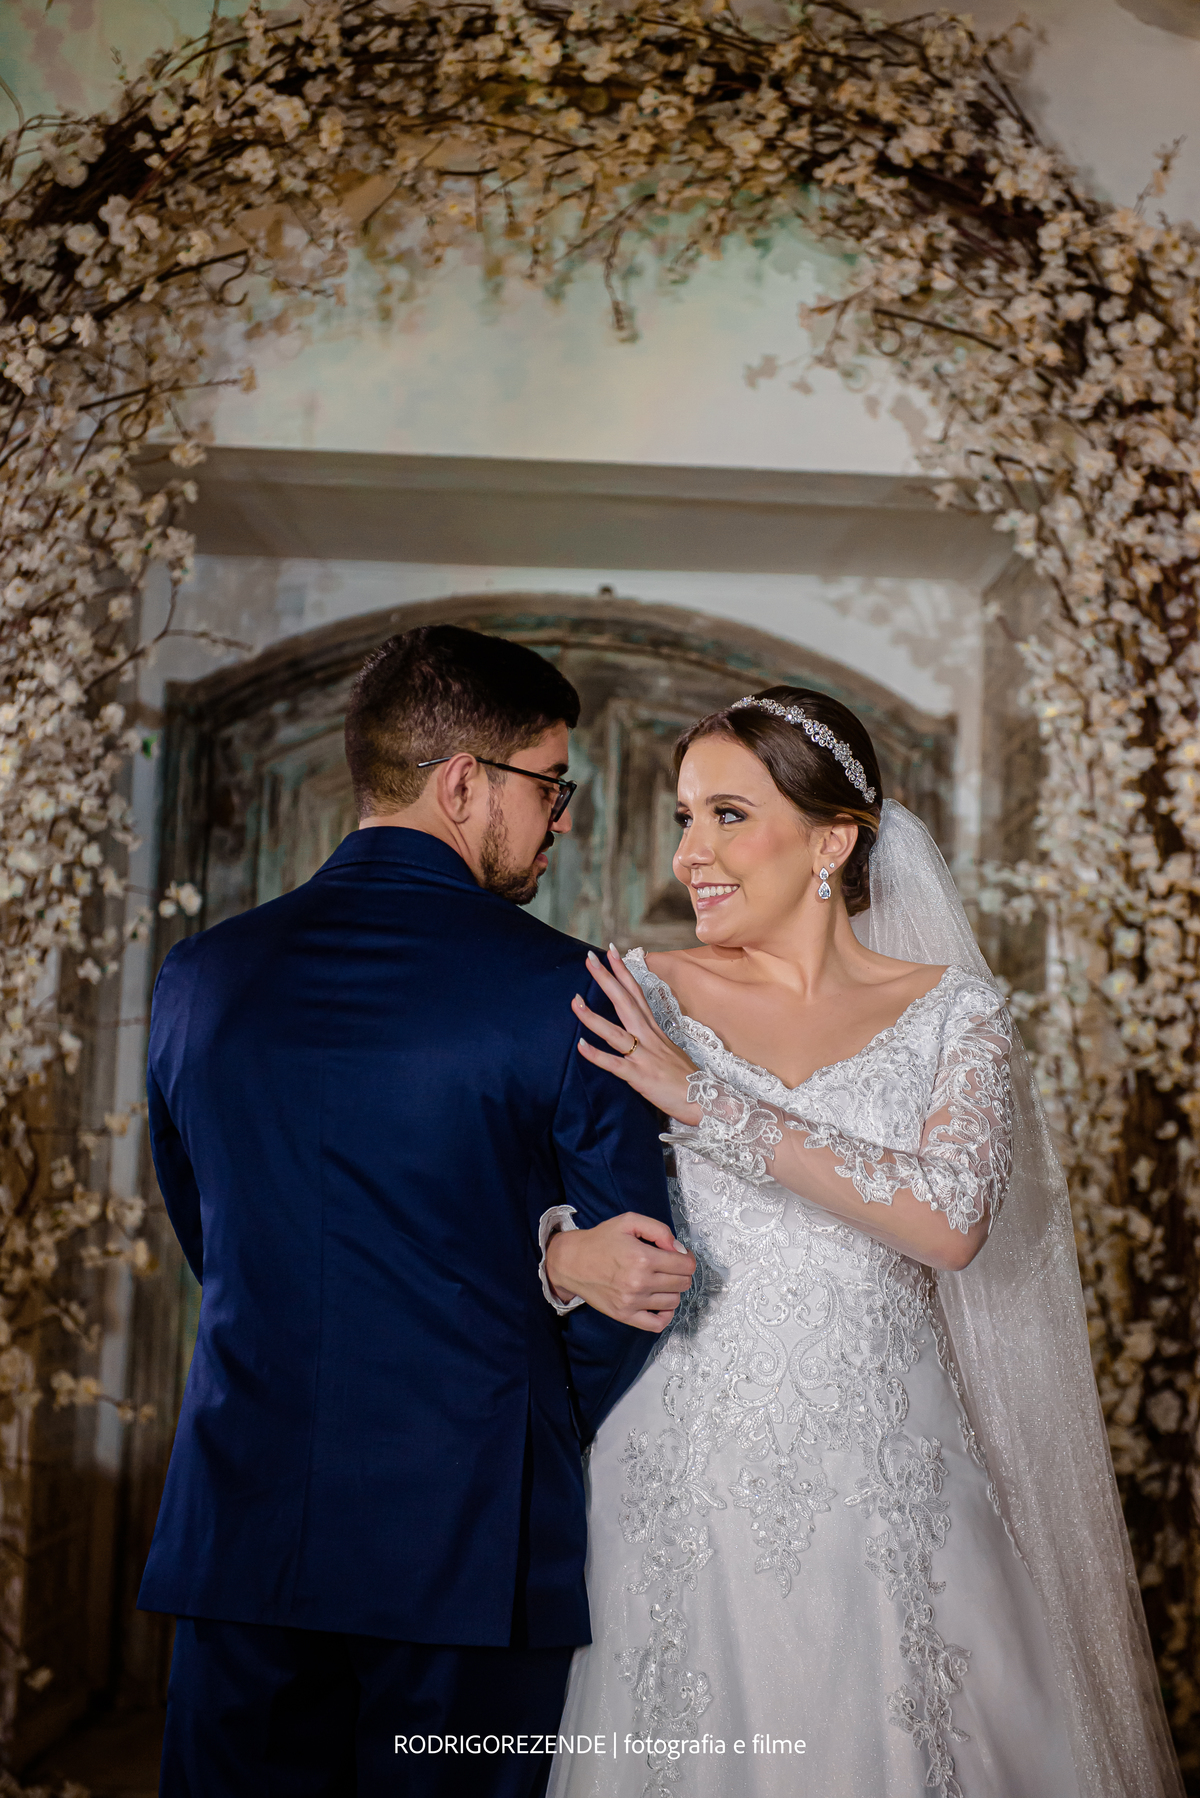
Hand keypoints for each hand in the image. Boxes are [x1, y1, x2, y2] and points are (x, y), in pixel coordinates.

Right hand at [545, 1212, 696, 1332]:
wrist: (572, 1261)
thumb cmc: (600, 1240)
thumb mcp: (629, 1221)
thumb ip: (659, 1230)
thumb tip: (678, 1249)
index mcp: (643, 1257)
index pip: (685, 1265)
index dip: (686, 1257)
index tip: (679, 1255)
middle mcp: (639, 1282)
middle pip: (682, 1283)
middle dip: (681, 1272)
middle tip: (670, 1266)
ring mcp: (632, 1301)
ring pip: (673, 1301)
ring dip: (673, 1290)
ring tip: (661, 1280)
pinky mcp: (624, 1315)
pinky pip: (657, 1324)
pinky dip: (665, 1315)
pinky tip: (660, 1303)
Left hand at [572, 947, 702, 1122]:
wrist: (706, 1100)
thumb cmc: (686, 1078)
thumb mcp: (668, 1050)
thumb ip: (651, 1038)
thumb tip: (638, 1029)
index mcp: (654, 1029)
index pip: (637, 993)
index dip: (624, 972)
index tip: (612, 952)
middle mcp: (648, 1037)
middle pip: (624, 1002)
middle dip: (606, 979)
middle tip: (589, 958)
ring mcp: (644, 1056)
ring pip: (614, 1032)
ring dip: (592, 1017)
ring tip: (574, 1000)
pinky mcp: (639, 1076)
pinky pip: (614, 1064)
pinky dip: (596, 1055)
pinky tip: (580, 1046)